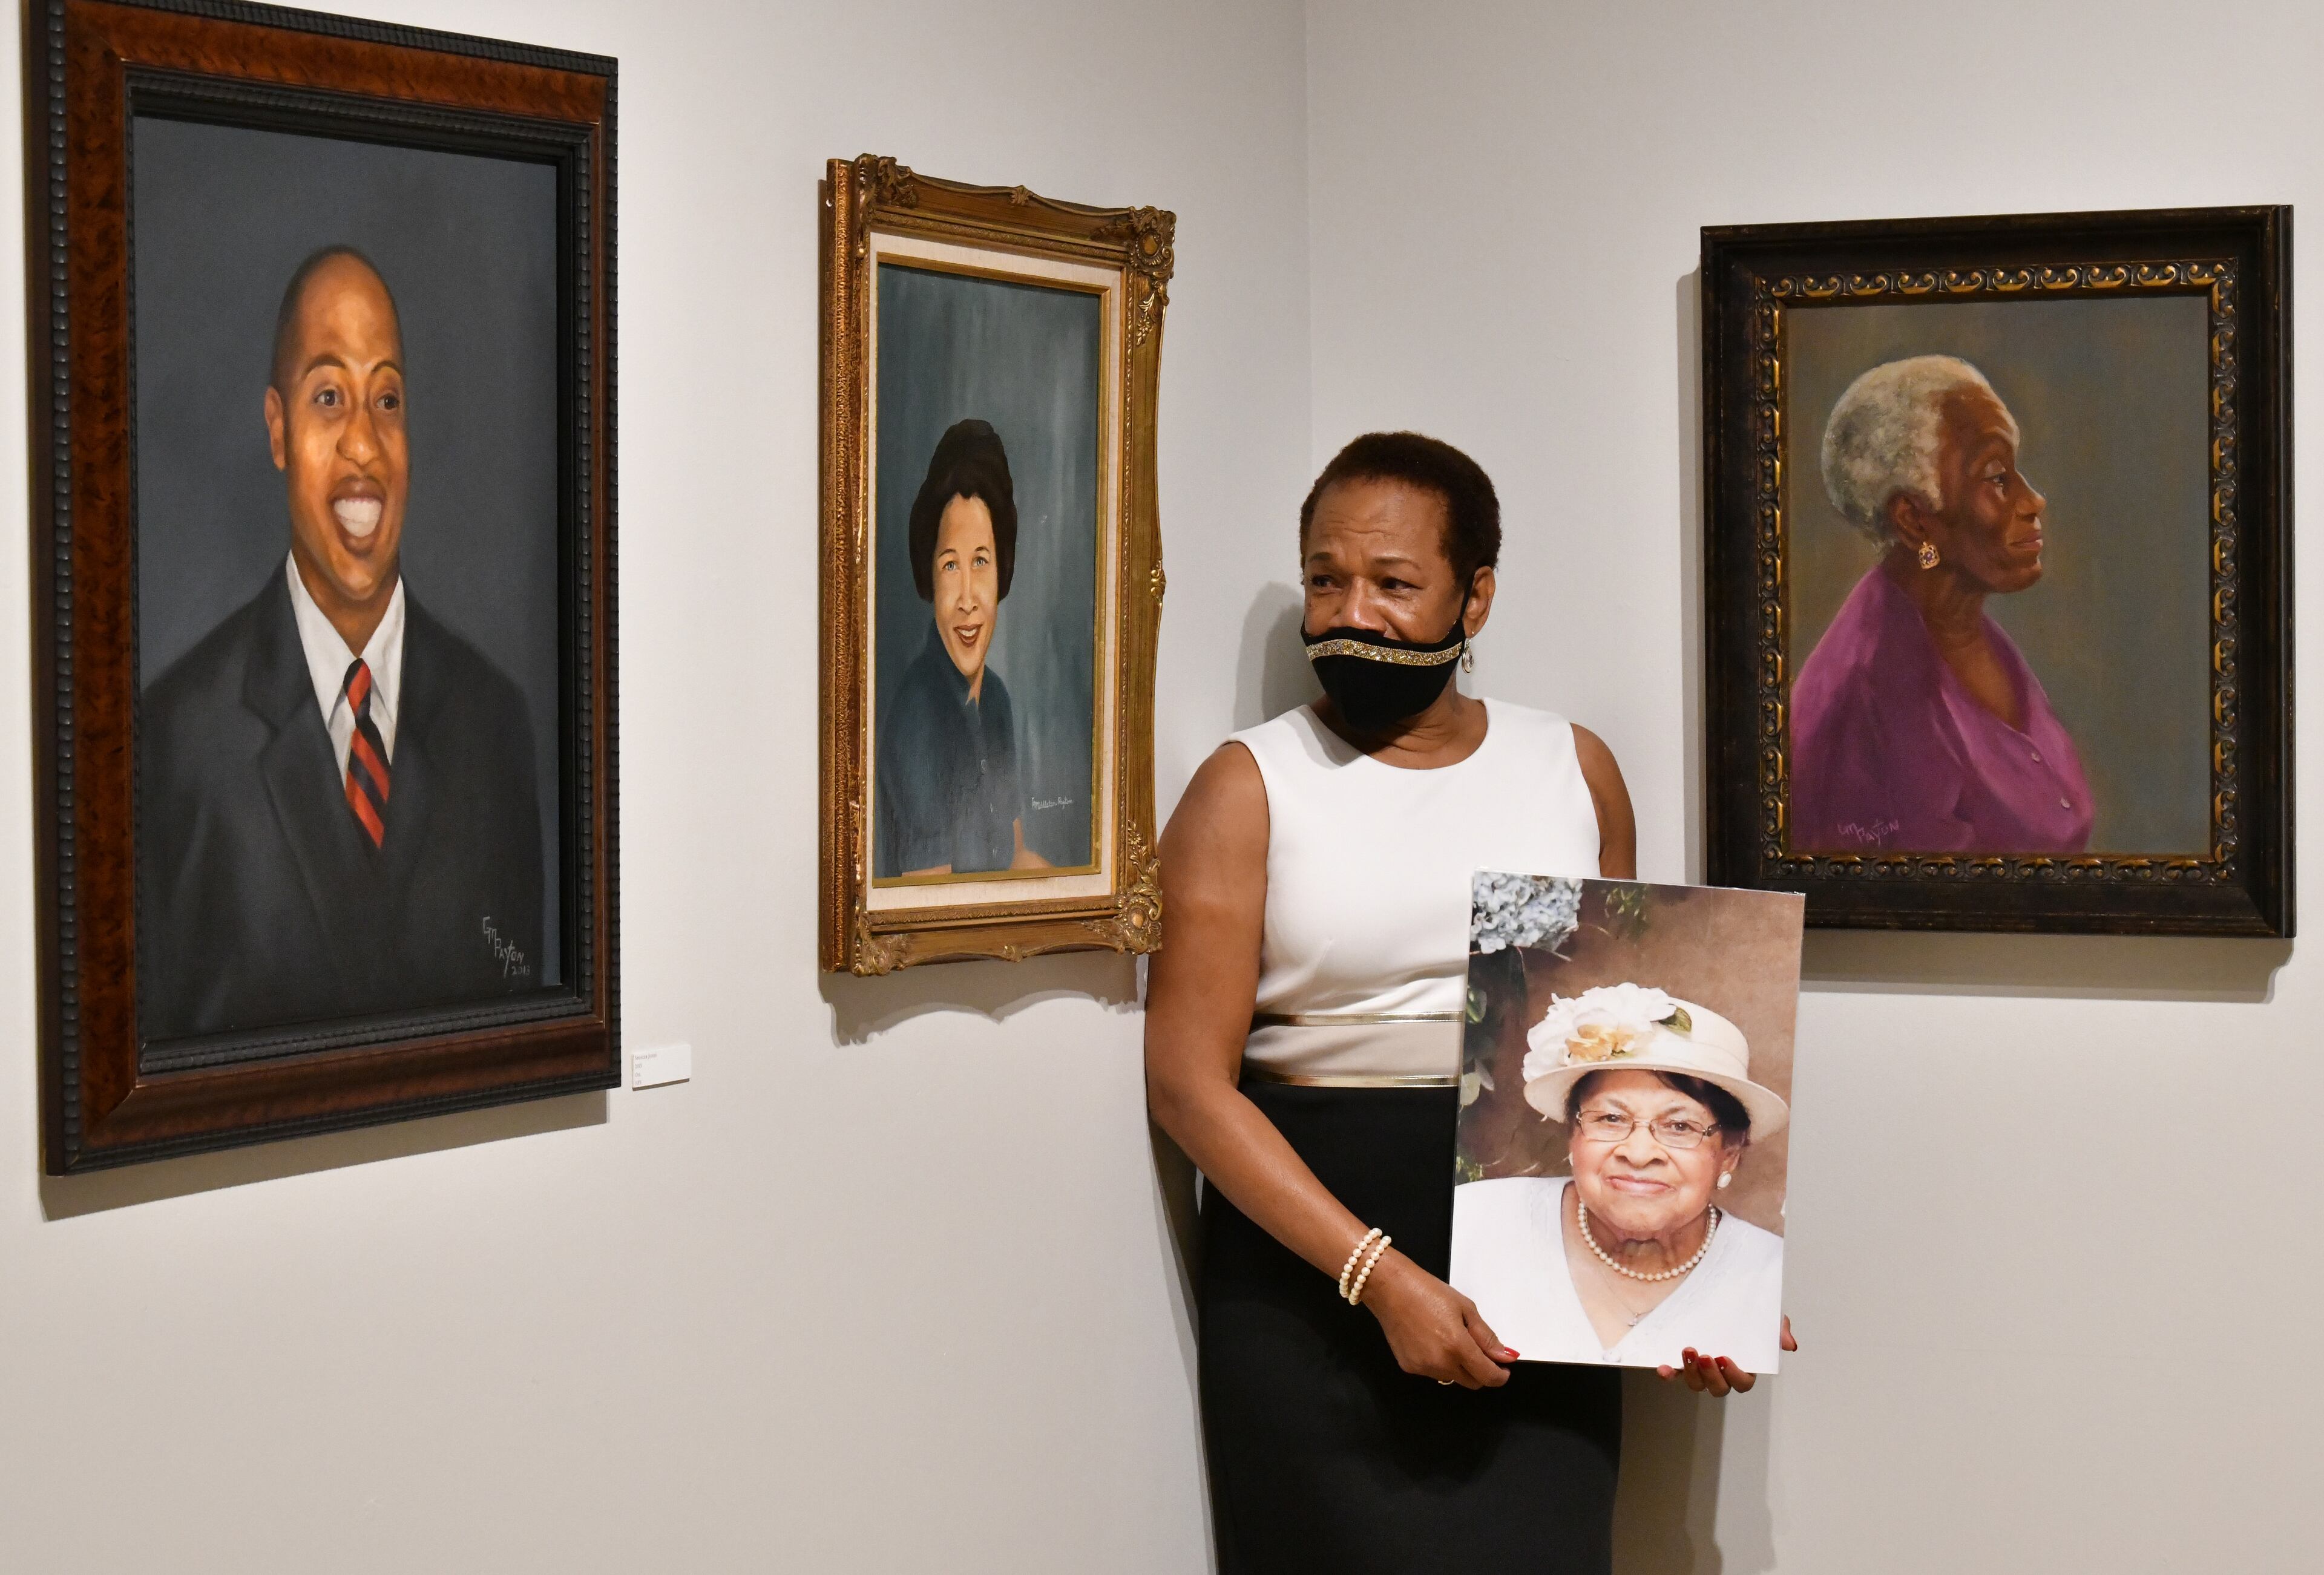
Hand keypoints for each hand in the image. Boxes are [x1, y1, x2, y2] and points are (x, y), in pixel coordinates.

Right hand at [1359, 1250, 1517, 1388]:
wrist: (1390, 1288)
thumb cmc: (1428, 1291)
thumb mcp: (1464, 1307)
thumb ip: (1486, 1336)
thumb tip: (1504, 1356)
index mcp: (1457, 1346)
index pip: (1487, 1376)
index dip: (1500, 1376)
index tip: (1503, 1369)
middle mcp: (1440, 1363)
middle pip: (1472, 1383)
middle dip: (1481, 1372)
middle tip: (1479, 1352)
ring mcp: (1423, 1368)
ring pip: (1452, 1378)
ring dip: (1459, 1367)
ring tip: (1449, 1339)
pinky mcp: (1409, 1367)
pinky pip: (1433, 1372)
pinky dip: (1439, 1363)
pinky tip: (1431, 1341)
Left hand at [1658, 1315, 1796, 1395]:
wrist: (1716, 1292)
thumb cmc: (1745, 1311)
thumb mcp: (1766, 1315)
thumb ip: (1778, 1329)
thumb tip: (1789, 1345)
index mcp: (1742, 1366)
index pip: (1743, 1383)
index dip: (1734, 1376)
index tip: (1725, 1358)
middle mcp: (1720, 1372)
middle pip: (1718, 1389)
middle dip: (1711, 1376)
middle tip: (1706, 1356)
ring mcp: (1699, 1368)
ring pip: (1696, 1384)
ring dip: (1691, 1373)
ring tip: (1688, 1351)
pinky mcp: (1681, 1361)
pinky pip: (1674, 1374)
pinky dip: (1668, 1374)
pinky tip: (1663, 1367)